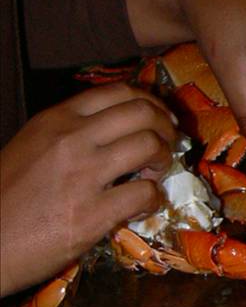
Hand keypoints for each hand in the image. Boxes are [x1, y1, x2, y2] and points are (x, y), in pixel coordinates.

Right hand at [0, 85, 177, 298]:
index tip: (160, 117)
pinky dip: (154, 199)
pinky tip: (145, 205)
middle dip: (166, 126)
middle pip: (142, 112)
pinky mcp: (92, 214)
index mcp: (56, 119)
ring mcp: (83, 175)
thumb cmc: (4, 198)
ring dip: (164, 159)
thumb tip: (114, 133)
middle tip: (168, 144)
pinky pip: (144, 194)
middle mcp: (72, 139)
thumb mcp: (30, 147)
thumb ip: (69, 133)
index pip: (117, 92)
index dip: (150, 102)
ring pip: (149, 146)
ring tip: (156, 173)